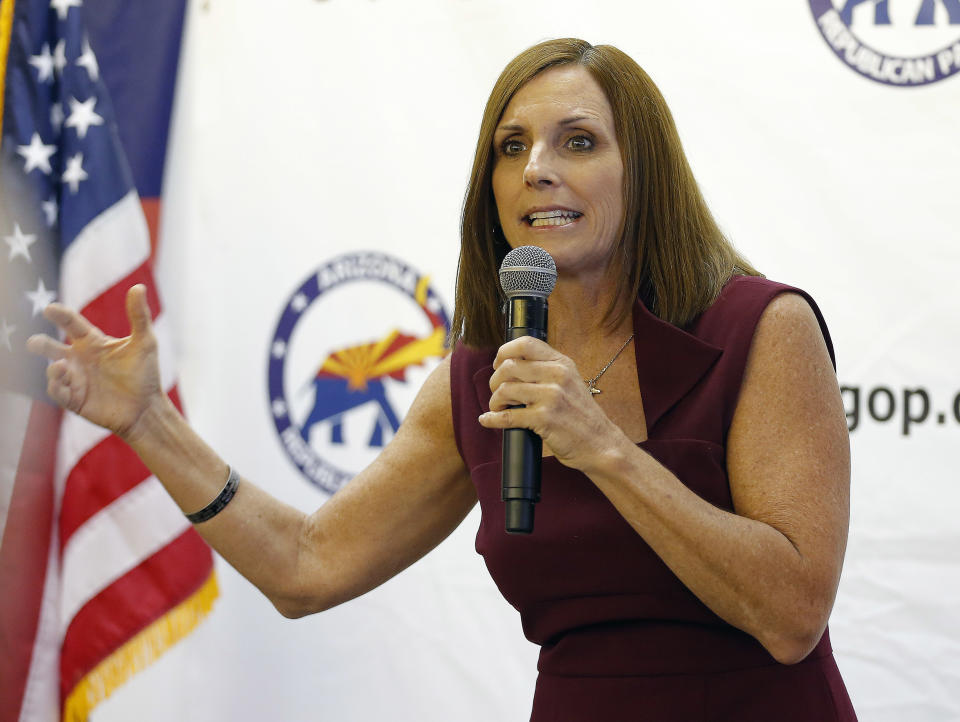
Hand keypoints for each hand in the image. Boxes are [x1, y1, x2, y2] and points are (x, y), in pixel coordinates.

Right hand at [26, 284, 164, 440]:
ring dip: (53, 368)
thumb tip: (138, 286)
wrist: (147, 408)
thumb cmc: (145, 374)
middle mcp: (79, 359)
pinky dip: (55, 386)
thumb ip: (139, 316)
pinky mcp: (75, 399)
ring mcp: (75, 379)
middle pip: (52, 347)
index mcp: (92, 342)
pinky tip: (60, 380)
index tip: (49, 309)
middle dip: (41, 344)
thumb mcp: (145, 342)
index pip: (71, 324)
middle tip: (34, 343)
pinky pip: (58, 392)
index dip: (60, 315)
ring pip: (53, 370)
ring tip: (60, 365)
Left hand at [478, 336, 624, 471]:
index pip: (525, 344)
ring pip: (505, 389)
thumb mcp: (570, 382)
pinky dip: (492, 419)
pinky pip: (507, 416)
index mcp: (562, 363)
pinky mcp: (544, 418)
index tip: (497, 365)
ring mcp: (551, 396)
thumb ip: (547, 369)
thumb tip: (511, 364)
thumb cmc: (580, 416)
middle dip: (495, 381)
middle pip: (509, 366)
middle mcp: (557, 375)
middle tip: (497, 394)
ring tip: (498, 408)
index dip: (503, 352)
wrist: (600, 444)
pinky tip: (488, 420)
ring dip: (495, 401)